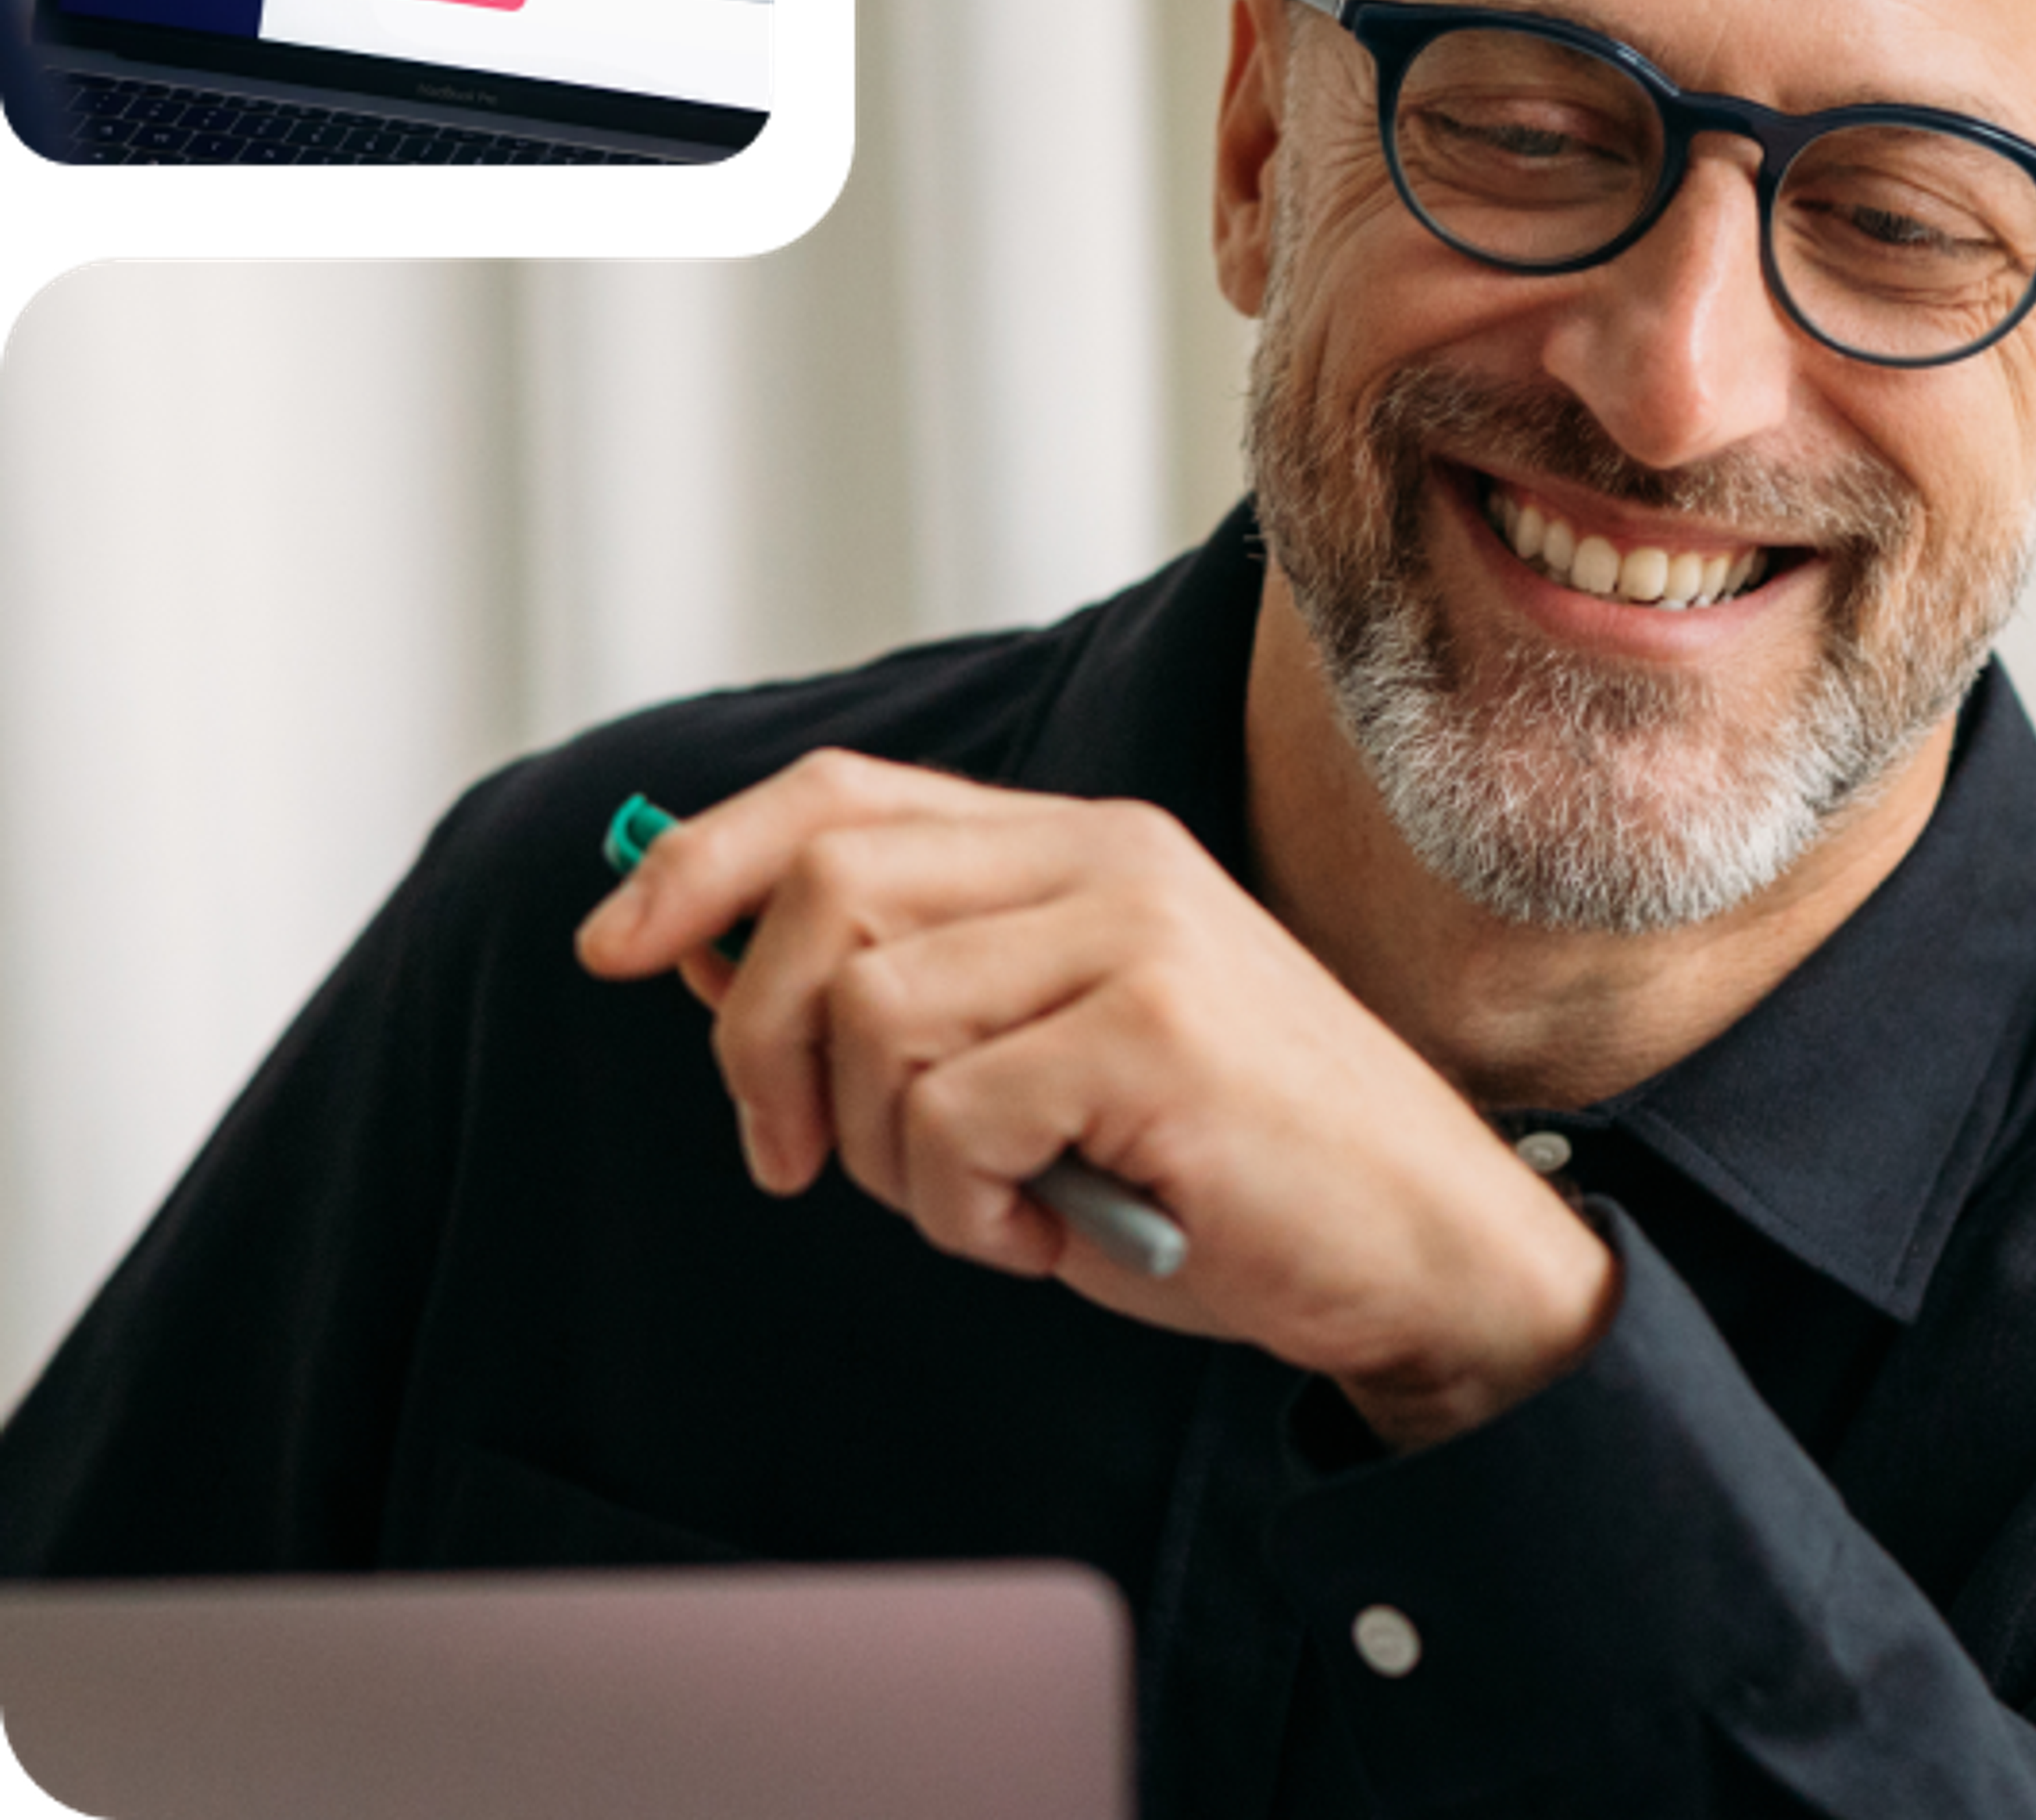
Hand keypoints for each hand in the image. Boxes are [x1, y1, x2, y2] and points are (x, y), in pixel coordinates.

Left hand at [574, 748, 1620, 1445]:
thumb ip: (908, 993)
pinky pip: (948, 1117)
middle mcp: (1103, 859)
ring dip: (883, 1154)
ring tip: (985, 1200)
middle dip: (753, 1039)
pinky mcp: (1151, 1031)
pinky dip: (962, 1208)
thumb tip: (696, 957)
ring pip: (870, 1014)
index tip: (613, 944)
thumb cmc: (1216, 1164)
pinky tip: (1045, 1229)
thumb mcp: (1040, 1054)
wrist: (1419, 1242)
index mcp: (1076, 844)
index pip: (841, 796)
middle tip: (791, 1157)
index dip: (701, 856)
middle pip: (820, 888)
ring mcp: (1132, 934)